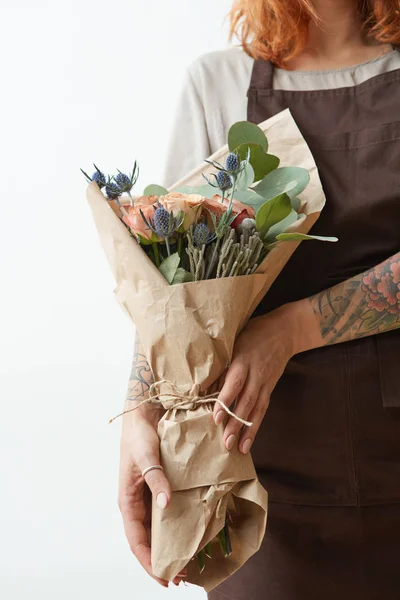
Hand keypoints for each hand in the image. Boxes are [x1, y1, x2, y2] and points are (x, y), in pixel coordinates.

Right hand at [118, 403, 185, 586]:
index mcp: (128, 500)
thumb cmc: (139, 434)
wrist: (143, 412)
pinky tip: (192, 530)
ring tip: (189, 561)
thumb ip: (155, 478)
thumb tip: (165, 504)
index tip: (164, 578)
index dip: (149, 561)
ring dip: (171, 544)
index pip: (137, 540)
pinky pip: (168, 511)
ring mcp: (149, 495)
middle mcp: (138, 502)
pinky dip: (177, 524)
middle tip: (182, 577)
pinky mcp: (161, 486)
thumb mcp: (146, 456)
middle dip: (162, 559)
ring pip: (159, 528)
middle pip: (148, 539)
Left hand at [213, 300, 315, 453]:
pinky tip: (249, 441)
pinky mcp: (270, 388)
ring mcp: (265, 382)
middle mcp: (256, 373)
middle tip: (226, 442)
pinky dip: (256, 425)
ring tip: (239, 449)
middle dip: (236, 423)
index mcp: (244, 359)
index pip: (234, 382)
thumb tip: (204, 385)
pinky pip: (263, 409)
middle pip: (246, 401)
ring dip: (247, 430)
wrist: (285, 331)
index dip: (225, 400)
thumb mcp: (235, 341)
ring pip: (256, 409)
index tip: (215, 417)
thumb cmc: (254, 333)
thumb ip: (223, 362)